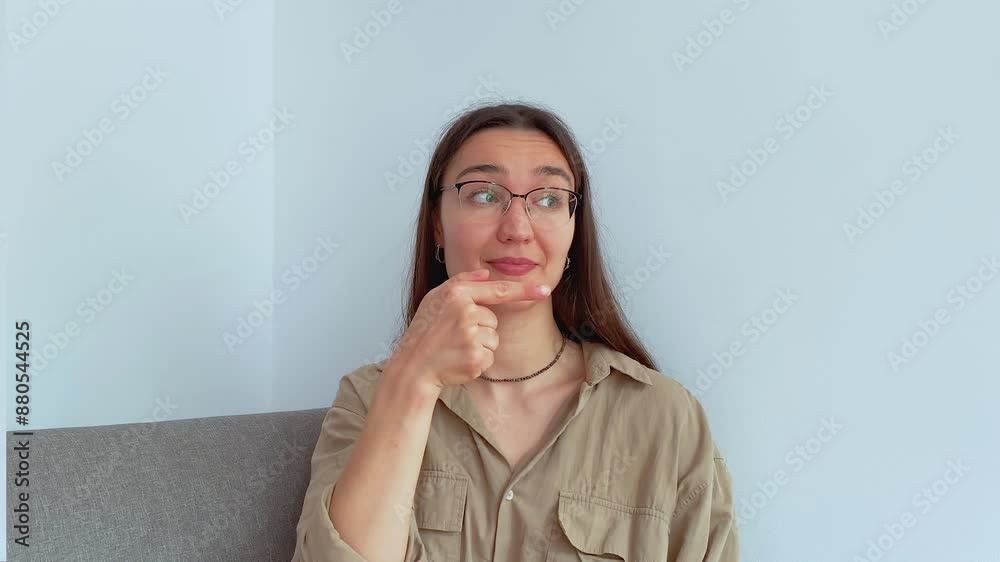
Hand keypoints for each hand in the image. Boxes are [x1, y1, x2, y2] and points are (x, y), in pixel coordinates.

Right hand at [386, 268, 551, 389]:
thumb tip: (486, 275)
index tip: (544, 290)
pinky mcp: (476, 357)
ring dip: (479, 345)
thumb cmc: (423, 331)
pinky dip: (478, 361)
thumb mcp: (435, 299)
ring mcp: (471, 335)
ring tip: (455, 348)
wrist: (413, 366)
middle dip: (478, 328)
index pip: (498, 290)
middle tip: (453, 336)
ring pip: (493, 339)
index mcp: (456, 294)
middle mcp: (465, 312)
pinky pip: (490, 356)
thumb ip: (461, 282)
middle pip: (493, 319)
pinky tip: (459, 360)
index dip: (524, 290)